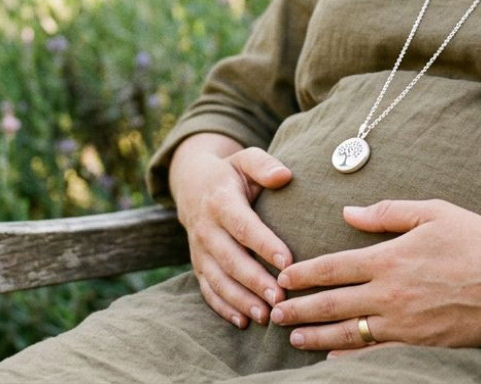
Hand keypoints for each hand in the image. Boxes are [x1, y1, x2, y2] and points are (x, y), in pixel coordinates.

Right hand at [168, 133, 293, 328]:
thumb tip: (284, 175)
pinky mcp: (198, 265)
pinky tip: (243, 322)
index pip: (243, 226)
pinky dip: (223, 308)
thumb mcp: (245, 159)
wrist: (192, 186)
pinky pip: (208, 290)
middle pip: (230, 259)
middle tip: (281, 298)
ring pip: (218, 279)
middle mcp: (206, 228)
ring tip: (265, 316)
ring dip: (241, 300)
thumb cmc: (231, 174)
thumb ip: (263, 165)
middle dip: (255, 281)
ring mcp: (199, 250)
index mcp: (220, 201)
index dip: (264, 243)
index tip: (287, 260)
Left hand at [269, 199, 480, 353]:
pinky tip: (332, 359)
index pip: (334, 267)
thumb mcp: (433, 212)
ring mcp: (405, 323)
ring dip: (316, 335)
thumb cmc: (478, 240)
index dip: (304, 273)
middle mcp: (391, 293)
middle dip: (299, 309)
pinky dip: (350, 358)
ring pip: (349, 333)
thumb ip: (388, 213)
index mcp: (390, 257)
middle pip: (333, 303)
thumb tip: (349, 212)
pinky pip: (377, 354)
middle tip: (273, 313)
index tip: (282, 277)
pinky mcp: (421, 344)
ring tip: (293, 338)